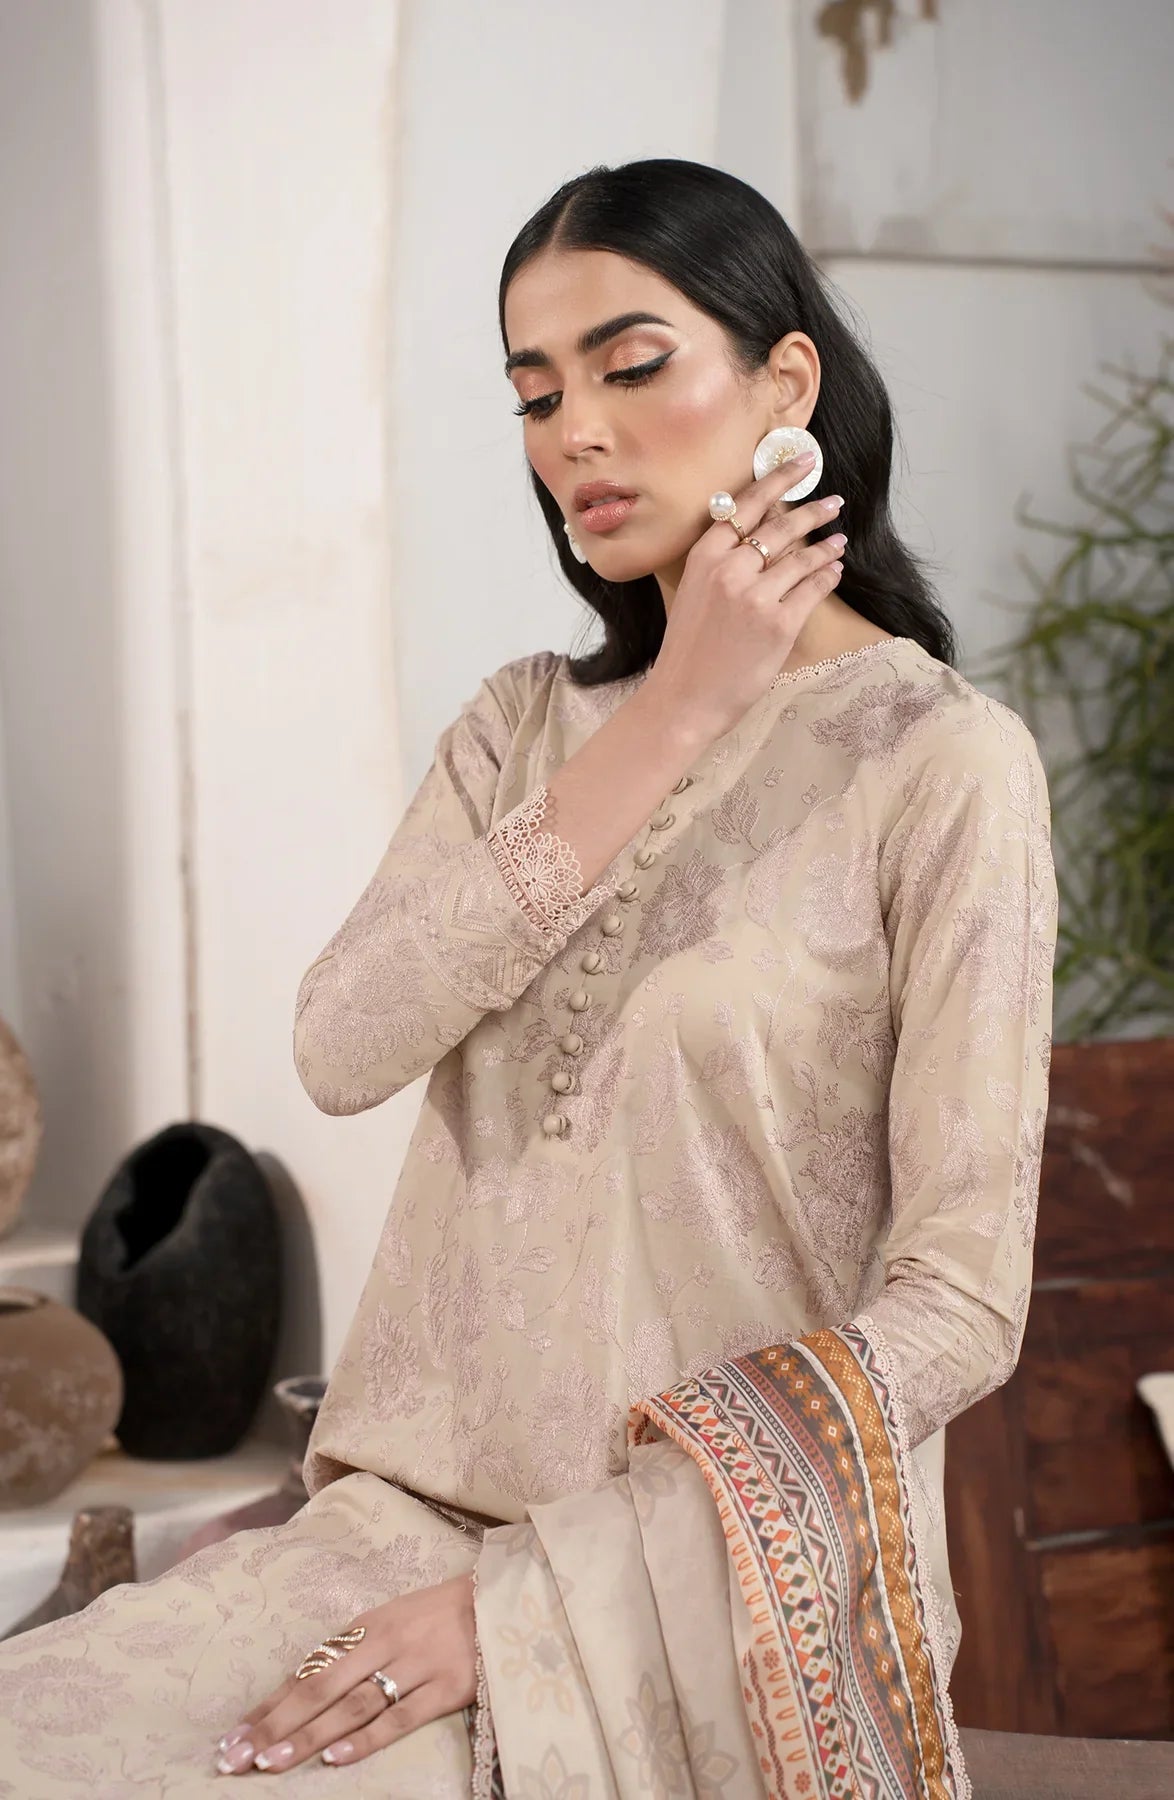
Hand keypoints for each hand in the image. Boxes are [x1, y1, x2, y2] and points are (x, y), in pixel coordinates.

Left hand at [213, 1571, 476, 1774]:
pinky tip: (336, 1758)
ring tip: (271, 1763)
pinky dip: (366, 1739)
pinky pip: (400, 1717)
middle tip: (235, 1757)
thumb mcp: (391, 1620)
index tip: (233, 1735)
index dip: (270, 1704)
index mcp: (366, 1627)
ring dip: (308, 1736)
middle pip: (320, 1689)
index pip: (308, 1670)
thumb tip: (302, 1689)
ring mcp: (415, 1665)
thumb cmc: (437, 1615)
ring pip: (352, 1706)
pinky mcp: (447, 1687)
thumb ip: (353, 1652)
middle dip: (274, 1726)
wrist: (499, 1600)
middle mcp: (384, 1643)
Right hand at [645, 452, 846, 748]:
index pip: (747, 505)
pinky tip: (834, 569)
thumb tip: (755, 531)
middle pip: (780, 527)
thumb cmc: (688, 649)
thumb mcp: (694, 592)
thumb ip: (720, 561)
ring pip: (802, 558)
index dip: (779, 479)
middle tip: (834, 501)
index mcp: (704, 557)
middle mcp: (730, 570)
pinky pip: (812, 589)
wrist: (684, 698)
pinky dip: (827, 575)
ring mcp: (757, 597)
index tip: (802, 461)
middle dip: (813, 510)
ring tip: (840, 539)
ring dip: (826, 545)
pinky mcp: (779, 624)